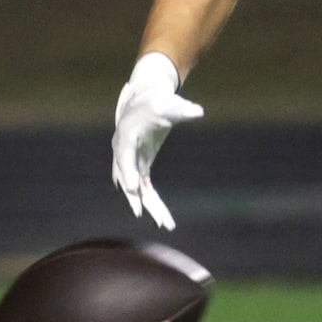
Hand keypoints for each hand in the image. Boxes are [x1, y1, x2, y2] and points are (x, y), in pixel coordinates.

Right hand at [112, 52, 203, 230]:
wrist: (147, 97)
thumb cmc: (158, 100)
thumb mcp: (169, 104)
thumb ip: (182, 110)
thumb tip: (198, 112)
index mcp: (126, 136)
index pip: (124, 157)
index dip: (128, 173)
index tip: (133, 189)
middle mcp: (123, 152)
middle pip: (129, 180)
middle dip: (141, 200)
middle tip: (153, 219)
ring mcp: (130, 161)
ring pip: (137, 188)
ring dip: (150, 206)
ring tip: (166, 224)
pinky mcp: (139, 165)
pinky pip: (143, 186)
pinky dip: (151, 199)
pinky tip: (160, 215)